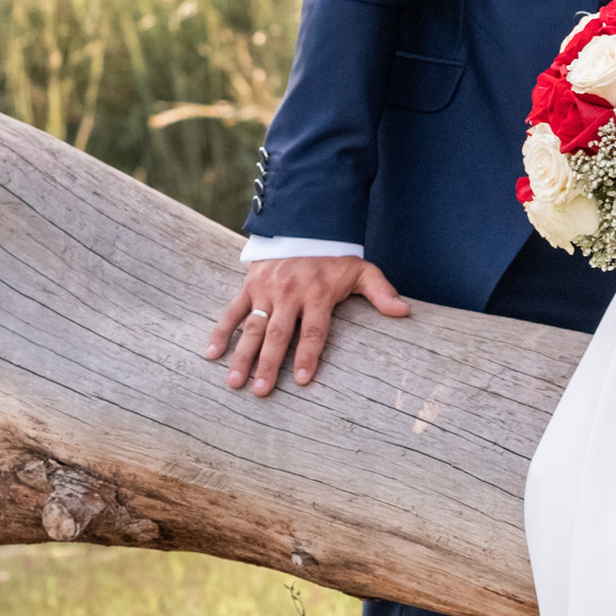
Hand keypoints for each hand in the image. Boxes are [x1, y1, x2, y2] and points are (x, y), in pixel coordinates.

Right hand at [205, 254, 412, 397]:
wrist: (306, 224)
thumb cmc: (335, 257)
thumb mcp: (362, 270)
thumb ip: (381, 292)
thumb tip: (404, 313)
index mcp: (317, 294)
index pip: (313, 331)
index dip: (307, 356)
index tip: (301, 380)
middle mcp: (289, 294)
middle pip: (278, 335)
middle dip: (268, 365)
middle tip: (260, 392)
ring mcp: (266, 290)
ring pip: (253, 328)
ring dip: (242, 356)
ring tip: (234, 383)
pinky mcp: (250, 286)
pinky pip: (232, 311)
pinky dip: (221, 331)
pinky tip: (212, 354)